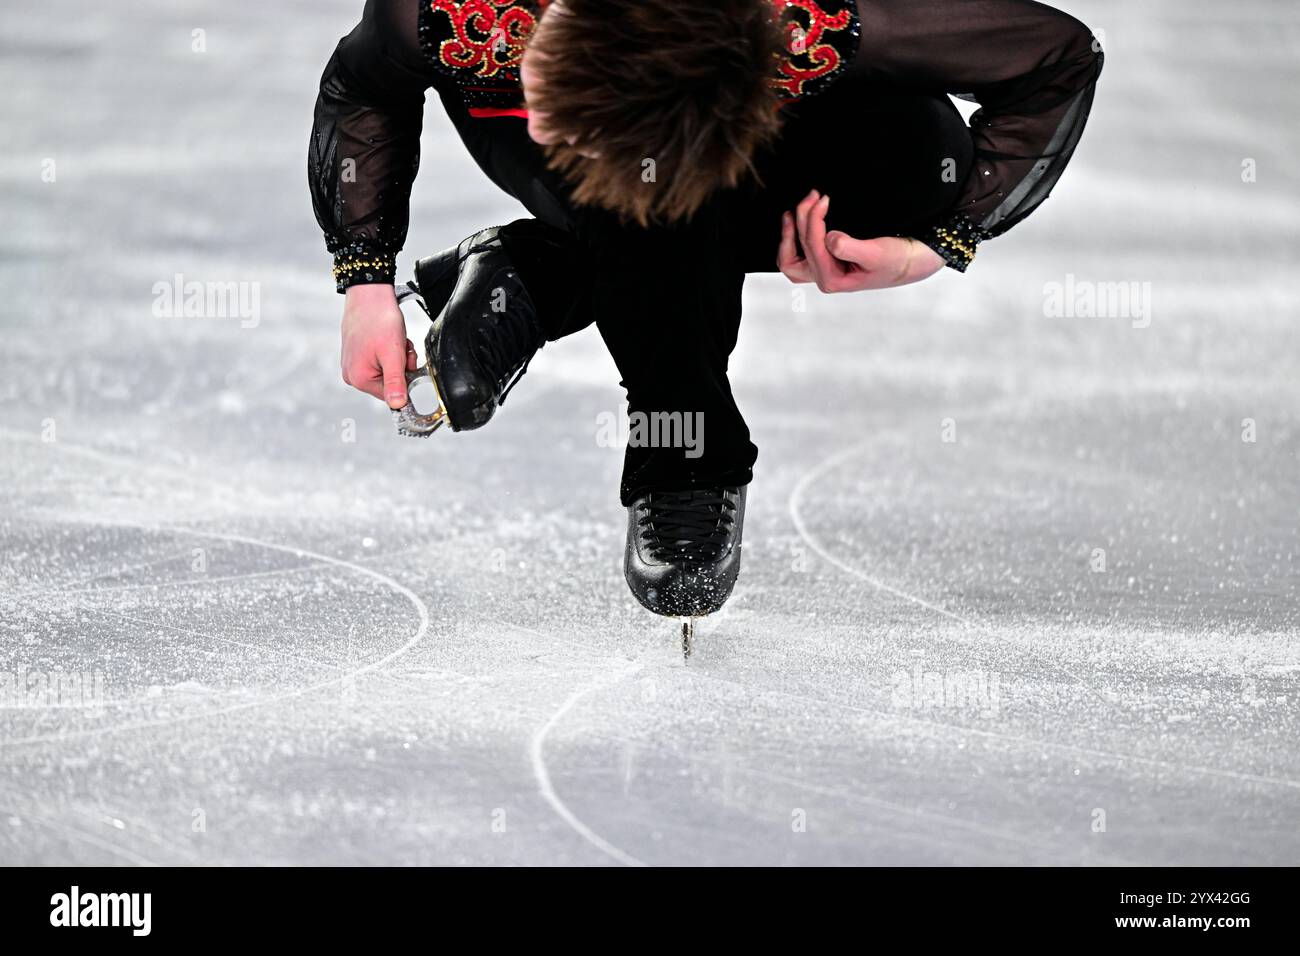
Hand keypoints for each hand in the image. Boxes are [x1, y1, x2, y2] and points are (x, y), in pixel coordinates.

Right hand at [341, 283, 417, 408]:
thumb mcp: (393, 354)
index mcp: (359, 379)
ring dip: (397, 357)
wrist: (369, 294)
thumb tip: (398, 405)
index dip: (405, 378)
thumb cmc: (379, 319)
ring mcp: (353, 364)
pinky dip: (390, 351)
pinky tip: (388, 338)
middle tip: (400, 347)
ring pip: (388, 370)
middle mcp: (352, 374)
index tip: (405, 360)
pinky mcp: (357, 354)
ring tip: (394, 340)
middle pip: (390, 382)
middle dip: (401, 366)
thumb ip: (396, 382)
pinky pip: (380, 360)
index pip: (392, 394)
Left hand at [777, 189, 944, 292]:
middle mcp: (824, 278)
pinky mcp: (825, 264)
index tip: (823, 199)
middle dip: (801, 220)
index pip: (814, 246)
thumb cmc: (894, 259)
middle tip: (812, 196)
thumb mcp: (876, 253)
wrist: (908, 262)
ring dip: (789, 234)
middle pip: (798, 251)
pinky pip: (800, 256)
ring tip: (793, 211)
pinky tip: (797, 221)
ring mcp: (823, 272)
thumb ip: (850, 248)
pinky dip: (795, 240)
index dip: (813, 220)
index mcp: (833, 279)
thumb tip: (829, 239)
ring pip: (791, 258)